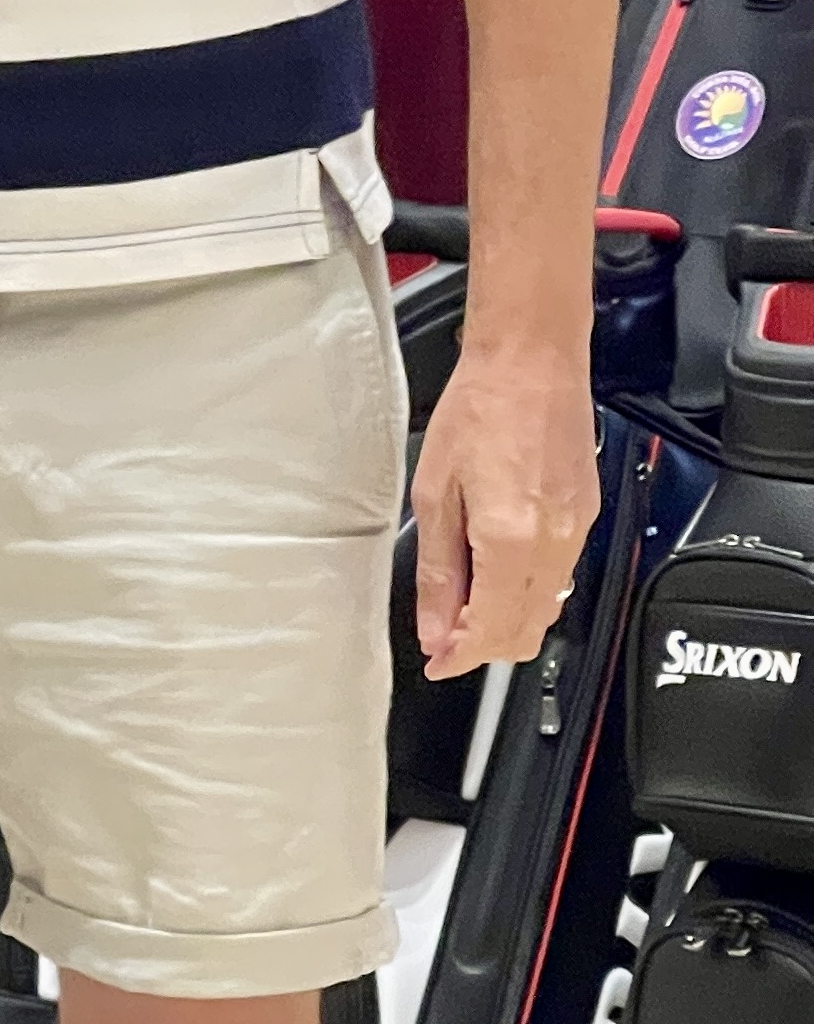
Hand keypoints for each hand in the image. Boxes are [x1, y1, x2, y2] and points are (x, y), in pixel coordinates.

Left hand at [413, 333, 598, 675]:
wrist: (530, 362)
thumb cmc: (481, 409)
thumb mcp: (434, 494)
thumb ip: (437, 569)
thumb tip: (434, 625)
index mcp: (511, 538)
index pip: (492, 630)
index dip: (461, 657)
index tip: (438, 661)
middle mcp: (555, 542)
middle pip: (528, 631)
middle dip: (485, 648)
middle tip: (446, 639)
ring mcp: (579, 530)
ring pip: (548, 608)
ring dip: (508, 621)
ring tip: (465, 606)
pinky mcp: (588, 515)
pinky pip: (561, 575)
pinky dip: (529, 591)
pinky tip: (498, 574)